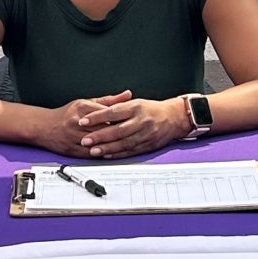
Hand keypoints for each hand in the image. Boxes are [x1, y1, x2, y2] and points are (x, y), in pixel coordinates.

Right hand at [35, 93, 132, 156]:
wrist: (44, 127)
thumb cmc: (66, 114)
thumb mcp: (86, 102)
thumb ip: (109, 100)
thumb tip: (127, 95)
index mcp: (82, 108)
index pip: (107, 112)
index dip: (122, 117)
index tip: (135, 119)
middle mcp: (78, 122)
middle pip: (104, 128)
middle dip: (120, 131)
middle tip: (135, 132)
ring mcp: (75, 137)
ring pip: (99, 142)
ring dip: (113, 144)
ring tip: (127, 144)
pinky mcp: (73, 150)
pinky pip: (91, 153)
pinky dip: (103, 153)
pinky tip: (113, 153)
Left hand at [77, 95, 191, 160]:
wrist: (174, 118)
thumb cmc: (151, 109)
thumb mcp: (135, 102)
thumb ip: (116, 105)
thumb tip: (96, 108)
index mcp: (136, 107)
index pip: (113, 112)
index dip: (97, 117)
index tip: (83, 121)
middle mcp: (141, 121)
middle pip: (117, 130)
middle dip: (99, 136)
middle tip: (85, 140)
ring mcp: (145, 134)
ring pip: (123, 143)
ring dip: (107, 148)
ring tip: (93, 150)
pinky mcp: (148, 145)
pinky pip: (130, 151)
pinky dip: (118, 154)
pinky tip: (107, 155)